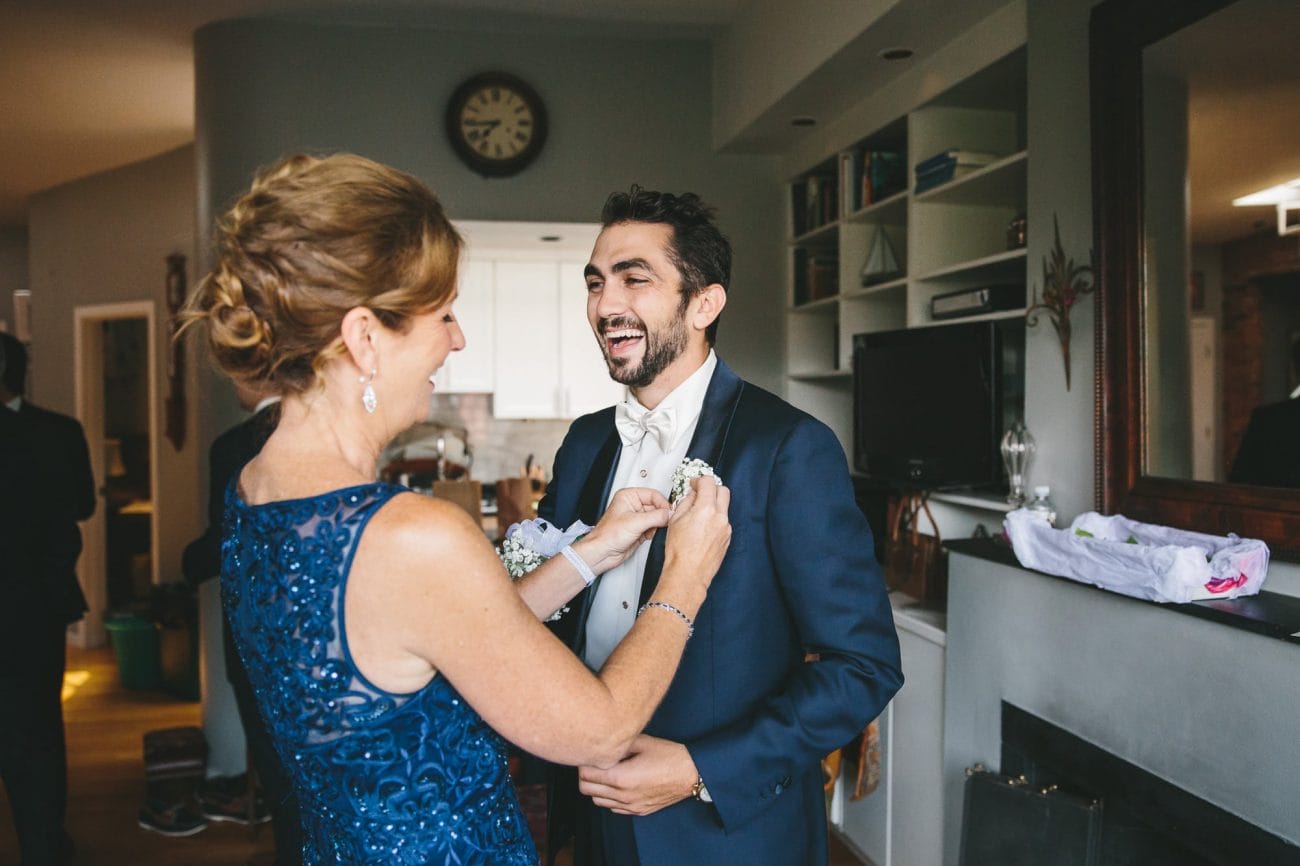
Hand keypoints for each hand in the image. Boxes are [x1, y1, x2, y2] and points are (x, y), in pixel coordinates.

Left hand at [573, 488, 670, 574]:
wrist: (602, 553)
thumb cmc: (607, 535)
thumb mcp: (635, 522)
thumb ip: (656, 517)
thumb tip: (670, 514)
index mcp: (628, 496)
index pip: (653, 494)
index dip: (663, 503)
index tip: (669, 512)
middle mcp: (633, 506)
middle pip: (656, 506)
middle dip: (660, 515)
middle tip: (665, 521)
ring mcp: (637, 518)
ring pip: (656, 518)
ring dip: (657, 525)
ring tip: (652, 530)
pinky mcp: (639, 530)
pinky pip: (654, 528)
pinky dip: (654, 532)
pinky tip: (648, 536)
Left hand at [577, 735, 698, 815]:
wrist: (692, 774)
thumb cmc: (670, 756)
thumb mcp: (643, 742)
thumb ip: (619, 744)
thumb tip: (602, 742)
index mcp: (621, 777)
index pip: (585, 775)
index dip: (584, 762)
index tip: (589, 753)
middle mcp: (623, 795)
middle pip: (586, 790)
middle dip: (585, 775)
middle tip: (594, 762)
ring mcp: (630, 806)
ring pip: (597, 801)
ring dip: (596, 787)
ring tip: (606, 772)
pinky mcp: (638, 811)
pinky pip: (613, 808)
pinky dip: (609, 797)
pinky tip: (618, 784)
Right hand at [660, 476, 730, 603]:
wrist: (688, 573)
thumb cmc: (679, 552)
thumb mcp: (675, 520)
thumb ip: (686, 502)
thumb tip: (692, 495)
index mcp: (706, 509)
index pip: (709, 482)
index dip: (699, 480)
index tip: (694, 483)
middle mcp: (720, 517)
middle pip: (723, 490)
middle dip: (711, 488)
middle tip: (700, 493)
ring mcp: (726, 528)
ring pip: (724, 507)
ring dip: (713, 505)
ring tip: (698, 514)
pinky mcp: (727, 538)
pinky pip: (723, 521)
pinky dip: (715, 519)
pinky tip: (702, 528)